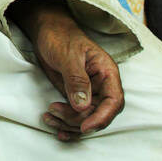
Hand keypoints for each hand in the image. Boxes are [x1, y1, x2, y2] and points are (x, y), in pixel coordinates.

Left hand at [9, 0, 125, 141]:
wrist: (47, 33)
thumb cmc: (60, 38)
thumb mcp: (67, 55)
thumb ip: (76, 79)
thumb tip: (83, 106)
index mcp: (107, 73)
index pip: (114, 101)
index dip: (102, 117)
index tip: (84, 127)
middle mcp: (101, 86)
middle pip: (99, 114)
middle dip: (78, 120)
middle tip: (55, 112)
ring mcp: (89, 93)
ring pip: (86, 119)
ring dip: (68, 124)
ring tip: (48, 117)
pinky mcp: (76, 98)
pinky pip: (76, 117)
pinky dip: (65, 124)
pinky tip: (54, 126)